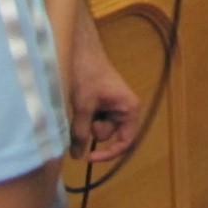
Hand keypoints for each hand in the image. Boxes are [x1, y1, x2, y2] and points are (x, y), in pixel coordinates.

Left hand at [69, 21, 142, 164]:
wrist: (79, 49)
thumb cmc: (87, 73)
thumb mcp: (83, 105)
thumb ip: (81, 132)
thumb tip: (77, 155)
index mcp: (129, 109)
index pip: (126, 142)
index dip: (109, 154)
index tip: (89, 158)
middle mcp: (125, 110)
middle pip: (109, 136)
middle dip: (92, 130)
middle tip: (82, 112)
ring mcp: (113, 107)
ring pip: (97, 129)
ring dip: (85, 122)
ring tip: (79, 102)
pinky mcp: (102, 104)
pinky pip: (93, 120)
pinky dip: (84, 117)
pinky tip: (79, 102)